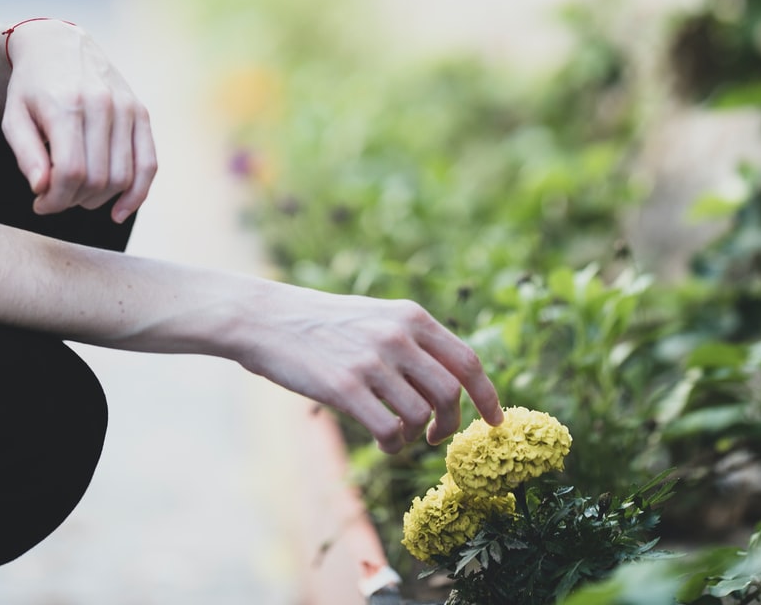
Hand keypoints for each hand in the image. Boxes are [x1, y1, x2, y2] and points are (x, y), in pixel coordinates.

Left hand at [0, 20, 157, 222]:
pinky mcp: (141, 112)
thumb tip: (42, 189)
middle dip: (73, 200)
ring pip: (123, 176)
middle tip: (55, 198)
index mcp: (67, 105)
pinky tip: (119, 212)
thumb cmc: (30, 88)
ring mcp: (127, 107)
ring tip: (76, 195)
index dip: (55, 199)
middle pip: (98, 178)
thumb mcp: (13, 118)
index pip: (71, 171)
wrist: (57, 45)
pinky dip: (137, 194)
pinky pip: (149, 163)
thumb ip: (26, 154)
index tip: (40, 204)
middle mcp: (102, 104)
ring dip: (99, 200)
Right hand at [232, 282, 502, 452]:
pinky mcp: (345, 388)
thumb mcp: (375, 316)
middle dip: (450, 424)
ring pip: (420, 416)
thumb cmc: (321, 323)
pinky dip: (392, 444)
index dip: (487, 395)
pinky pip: (389, 430)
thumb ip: (412, 342)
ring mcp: (371, 362)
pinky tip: (382, 439)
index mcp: (410, 316)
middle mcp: (397, 336)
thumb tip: (451, 384)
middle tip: (435, 436)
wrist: (265, 318)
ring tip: (397, 434)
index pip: (468, 360)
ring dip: (415, 436)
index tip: (495, 420)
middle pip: (450, 393)